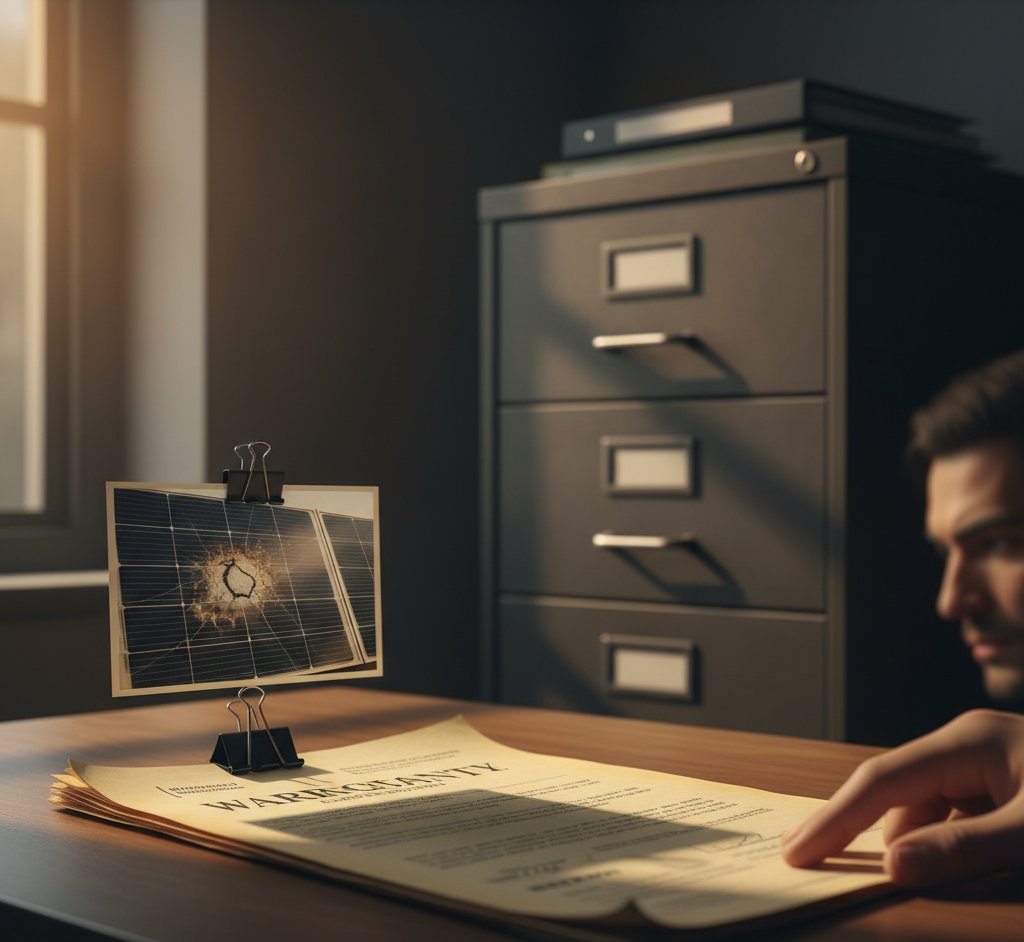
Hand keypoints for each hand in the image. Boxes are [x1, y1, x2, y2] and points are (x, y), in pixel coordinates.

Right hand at [781, 709, 1023, 886]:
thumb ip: (965, 849)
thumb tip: (891, 866)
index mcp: (966, 741)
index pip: (882, 779)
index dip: (836, 818)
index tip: (798, 851)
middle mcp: (965, 746)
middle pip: (896, 793)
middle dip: (862, 829)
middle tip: (808, 858)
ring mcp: (982, 767)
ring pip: (925, 812)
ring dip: (921, 848)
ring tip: (938, 873)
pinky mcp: (999, 790)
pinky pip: (952, 820)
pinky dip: (944, 848)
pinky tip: (963, 868)